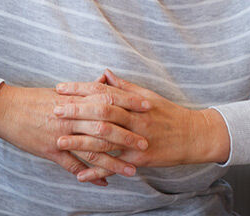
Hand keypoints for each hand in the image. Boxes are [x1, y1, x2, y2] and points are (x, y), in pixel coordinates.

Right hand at [0, 83, 151, 184]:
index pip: (108, 99)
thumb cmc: (35, 99)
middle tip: (146, 143)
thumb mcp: (62, 91)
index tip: (148, 106)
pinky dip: (90, 175)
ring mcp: (60, 135)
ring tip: (132, 170)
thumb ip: (86, 88)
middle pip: (104, 126)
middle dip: (126, 136)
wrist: (5, 109)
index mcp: (75, 99)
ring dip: (113, 161)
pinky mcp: (50, 151)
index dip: (129, 102)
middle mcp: (70, 117)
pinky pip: (73, 165)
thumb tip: (106, 79)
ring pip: (92, 149)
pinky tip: (104, 182)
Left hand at [54, 70, 231, 167]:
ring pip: (106, 139)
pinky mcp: (141, 158)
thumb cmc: (169, 114)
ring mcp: (138, 139)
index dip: (81, 89)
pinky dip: (97, 170)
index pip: (104, 92)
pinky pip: (116, 165)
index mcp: (136, 102)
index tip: (61, 88)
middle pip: (103, 112)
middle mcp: (136, 119)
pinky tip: (80, 174)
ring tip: (59, 141)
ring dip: (81, 142)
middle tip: (55, 110)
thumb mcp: (149, 96)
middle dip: (77, 111)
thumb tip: (104, 74)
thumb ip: (124, 87)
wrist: (194, 136)